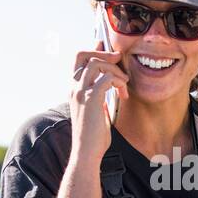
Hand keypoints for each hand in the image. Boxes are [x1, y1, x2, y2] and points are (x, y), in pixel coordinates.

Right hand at [68, 40, 129, 161]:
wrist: (86, 152)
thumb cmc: (92, 136)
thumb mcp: (95, 111)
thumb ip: (98, 96)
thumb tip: (107, 85)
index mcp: (73, 89)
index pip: (78, 60)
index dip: (92, 50)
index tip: (104, 46)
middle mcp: (73, 87)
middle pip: (84, 55)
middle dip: (103, 53)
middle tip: (118, 59)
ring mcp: (80, 92)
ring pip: (96, 63)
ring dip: (114, 69)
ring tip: (124, 83)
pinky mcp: (91, 99)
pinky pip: (106, 78)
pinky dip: (117, 81)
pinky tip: (122, 92)